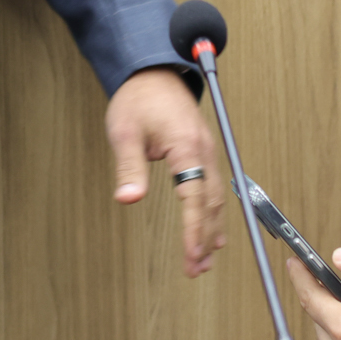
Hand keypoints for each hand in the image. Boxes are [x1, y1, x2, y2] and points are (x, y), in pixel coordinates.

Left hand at [106, 67, 224, 277]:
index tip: (191, 256)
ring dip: (211, 229)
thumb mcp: (124, 131)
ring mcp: (207, 149)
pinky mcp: (203, 150)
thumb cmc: (138, 98)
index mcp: (187, 146)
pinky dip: (212, 211)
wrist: (152, 71)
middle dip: (204, 238)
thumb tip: (128, 198)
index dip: (193, 230)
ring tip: (204, 260)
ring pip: (216, 196)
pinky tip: (211, 229)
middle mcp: (204, 149)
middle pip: (210, 202)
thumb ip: (129, 166)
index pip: (194, 197)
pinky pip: (213, 186)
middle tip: (195, 268)